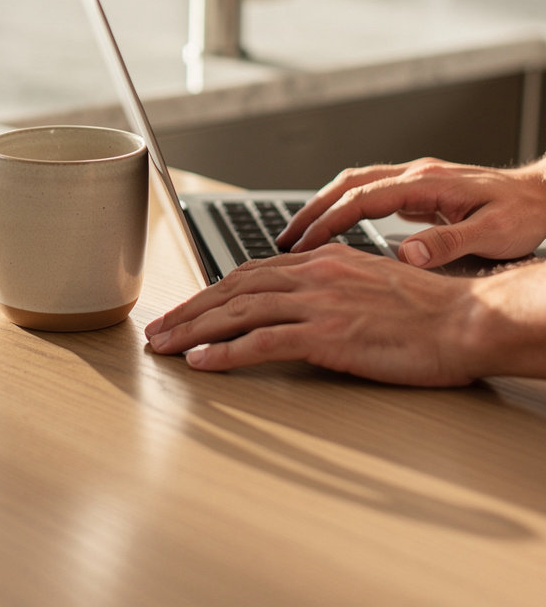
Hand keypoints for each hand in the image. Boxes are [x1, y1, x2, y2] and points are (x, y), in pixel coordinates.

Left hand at [145, 248, 481, 385]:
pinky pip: (262, 342)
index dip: (210, 292)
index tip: (186, 308)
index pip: (247, 273)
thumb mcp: (366, 282)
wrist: (465, 319)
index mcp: (319, 261)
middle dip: (188, 310)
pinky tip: (202, 363)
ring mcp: (316, 303)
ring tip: (164, 345)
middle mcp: (310, 274)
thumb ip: (326, 286)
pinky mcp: (326, 333)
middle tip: (158, 328)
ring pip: (236, 312)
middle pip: (231, 289)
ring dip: (193, 330)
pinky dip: (226, 353)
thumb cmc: (425, 309)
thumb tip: (297, 302)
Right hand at [278, 157, 545, 268]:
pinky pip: (370, 194)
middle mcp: (414, 175)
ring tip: (300, 234)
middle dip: (311, 211)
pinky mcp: (420, 190)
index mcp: (425, 183)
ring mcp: (415, 180)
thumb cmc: (526, 215)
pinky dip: (344, 208)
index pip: (361, 199)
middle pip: (346, 185)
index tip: (302, 245)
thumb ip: (449, 243)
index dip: (327, 221)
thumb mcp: (494, 234)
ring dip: (323, 207)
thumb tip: (406, 253)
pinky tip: (337, 229)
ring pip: (354, 185)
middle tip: (284, 238)